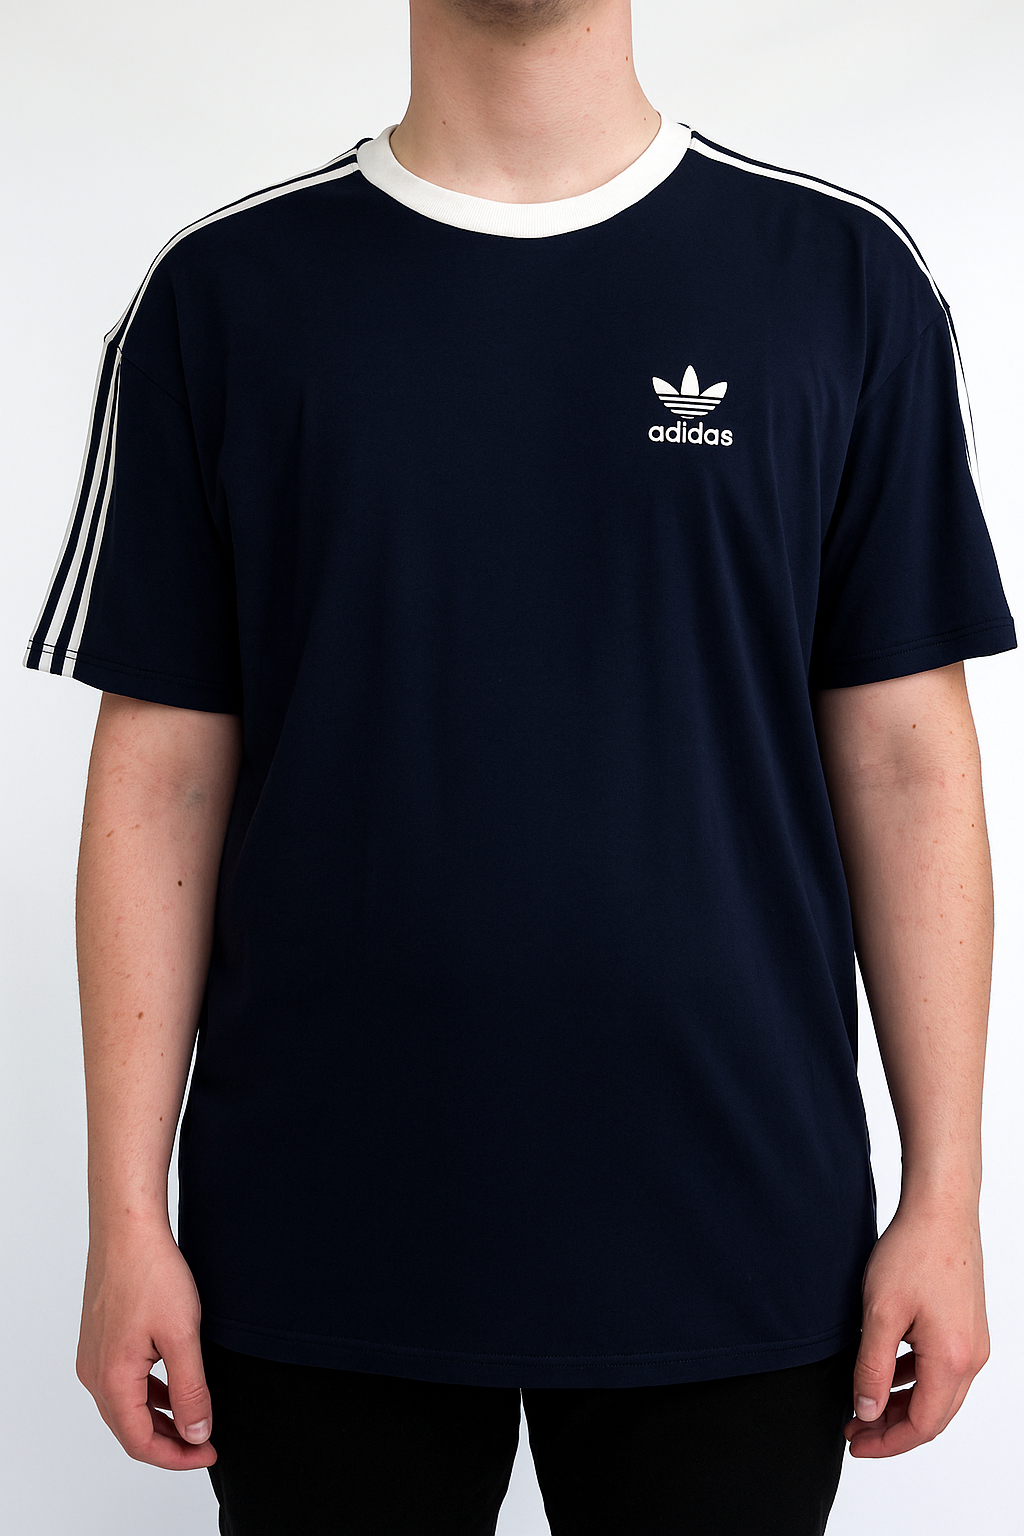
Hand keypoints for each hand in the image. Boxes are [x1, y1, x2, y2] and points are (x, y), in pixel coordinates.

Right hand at [77, 1224, 216, 1469]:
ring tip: (194, 1418)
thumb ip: (191, 1390)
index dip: (176, 1456)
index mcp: (113, 1380)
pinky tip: (173, 1386)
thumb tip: (196, 1433)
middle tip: (204, 1442)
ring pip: (125, 1407)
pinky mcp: (99, 1340)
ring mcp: (93, 1356)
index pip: (141, 1443)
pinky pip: (122, 1383)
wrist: (127, 1230)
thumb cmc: (151, 1273)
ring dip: (158, 1419)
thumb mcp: (183, 1336)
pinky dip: (148, 1394)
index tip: (208, 1451)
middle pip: (129, 1430)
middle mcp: (94, 1374)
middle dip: (168, 1443)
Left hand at [845, 1201, 989, 1457]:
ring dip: (902, 1405)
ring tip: (864, 1405)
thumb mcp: (880, 1314)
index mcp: (952, 1360)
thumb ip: (872, 1368)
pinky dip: (914, 1380)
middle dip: (893, 1429)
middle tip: (855, 1430)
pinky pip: (942, 1369)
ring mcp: (973, 1342)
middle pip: (933, 1416)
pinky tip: (888, 1373)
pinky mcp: (967, 1327)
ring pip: (938, 1394)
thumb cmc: (914, 1252)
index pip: (922, 1425)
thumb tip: (867, 1411)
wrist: (940, 1210)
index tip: (856, 1443)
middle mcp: (971, 1358)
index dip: (887, 1442)